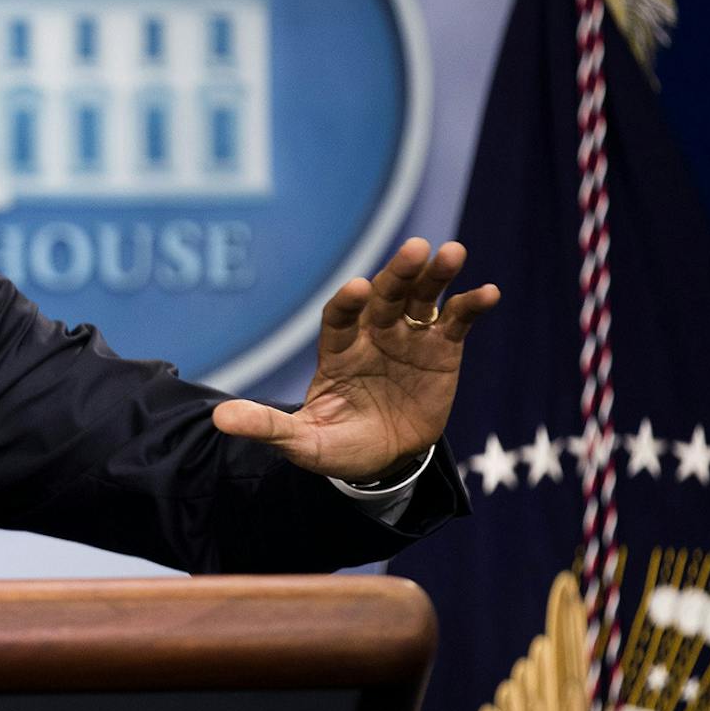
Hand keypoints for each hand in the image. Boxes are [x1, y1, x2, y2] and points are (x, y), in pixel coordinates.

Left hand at [211, 238, 499, 481]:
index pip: (340, 317)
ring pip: (423, 298)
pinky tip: (488, 292)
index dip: (348, 303)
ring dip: (437, 275)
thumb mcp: (301, 442)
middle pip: (386, 296)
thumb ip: (268, 426)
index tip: (358, 289)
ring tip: (453, 253)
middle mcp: (373, 333)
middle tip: (415, 250)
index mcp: (338, 350)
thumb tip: (220, 419)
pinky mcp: (442, 349)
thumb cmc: (337, 445)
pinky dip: (471, 305)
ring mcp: (409, 338)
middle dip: (398, 273)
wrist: (383, 461)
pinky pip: (457, 322)